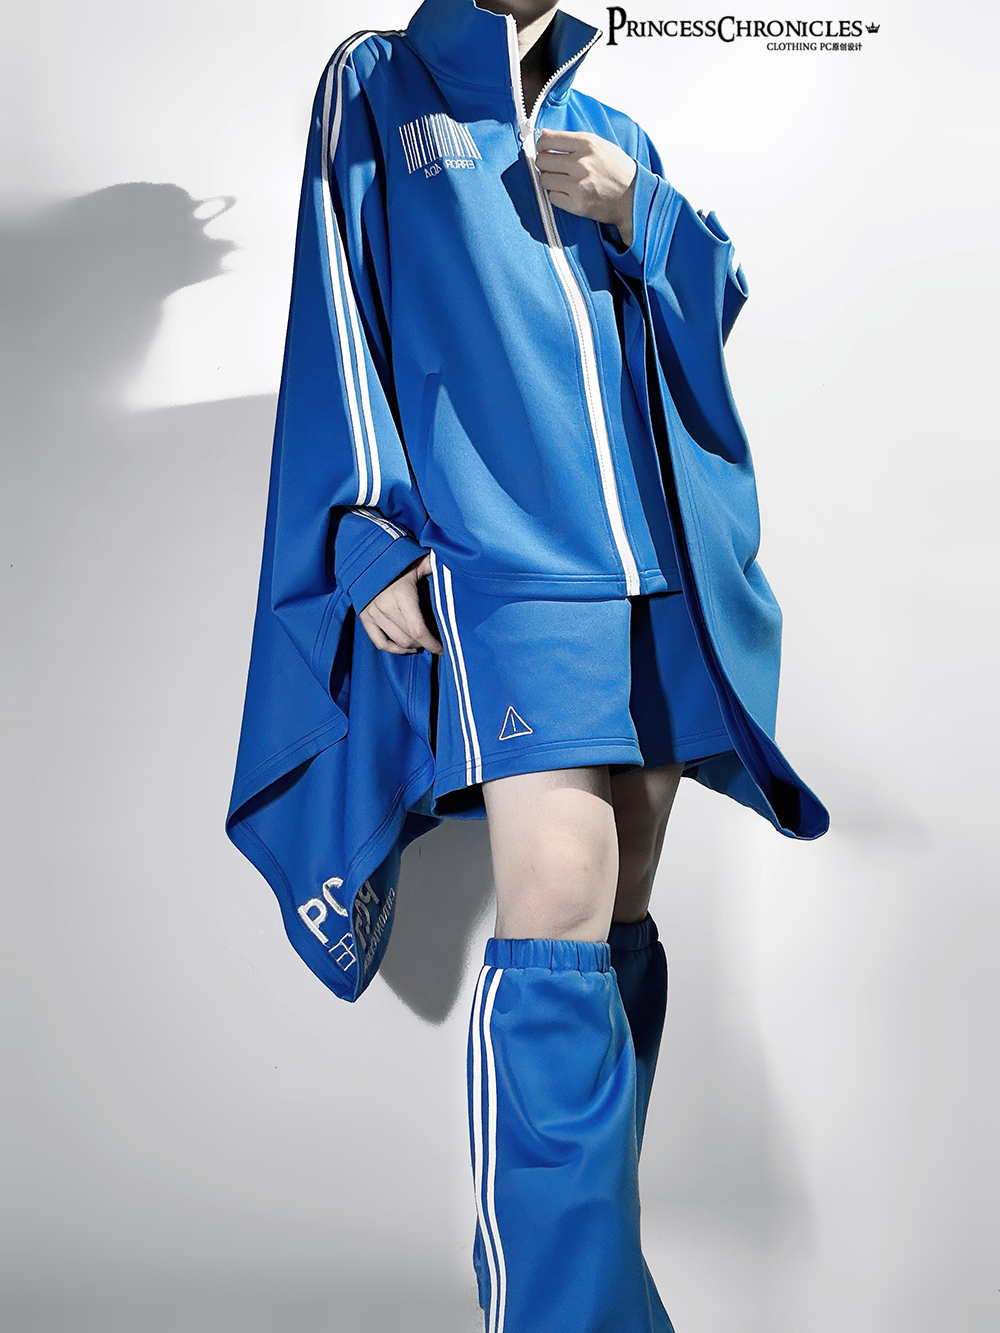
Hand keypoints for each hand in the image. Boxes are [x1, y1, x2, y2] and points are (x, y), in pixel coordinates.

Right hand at [357, 554, 443, 655]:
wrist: (367, 555)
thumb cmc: (397, 559)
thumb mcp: (418, 561)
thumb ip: (434, 565)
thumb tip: (454, 565)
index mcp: (402, 595)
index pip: (418, 630)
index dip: (432, 643)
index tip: (443, 648)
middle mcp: (386, 607)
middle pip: (409, 638)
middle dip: (425, 644)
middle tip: (436, 642)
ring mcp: (373, 614)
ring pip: (397, 642)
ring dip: (412, 646)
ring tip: (423, 644)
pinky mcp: (365, 617)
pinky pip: (379, 642)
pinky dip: (393, 649)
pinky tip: (406, 648)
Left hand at [534, 129, 637, 245]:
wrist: (633, 197)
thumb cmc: (618, 171)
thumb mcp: (601, 145)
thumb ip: (574, 141)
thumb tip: (546, 136)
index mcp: (587, 144)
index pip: (548, 139)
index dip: (542, 144)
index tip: (543, 148)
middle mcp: (581, 163)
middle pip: (542, 160)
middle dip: (545, 163)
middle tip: (553, 167)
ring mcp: (578, 185)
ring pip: (544, 180)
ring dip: (550, 180)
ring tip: (563, 181)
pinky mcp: (576, 204)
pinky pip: (552, 197)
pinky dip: (557, 195)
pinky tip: (568, 193)